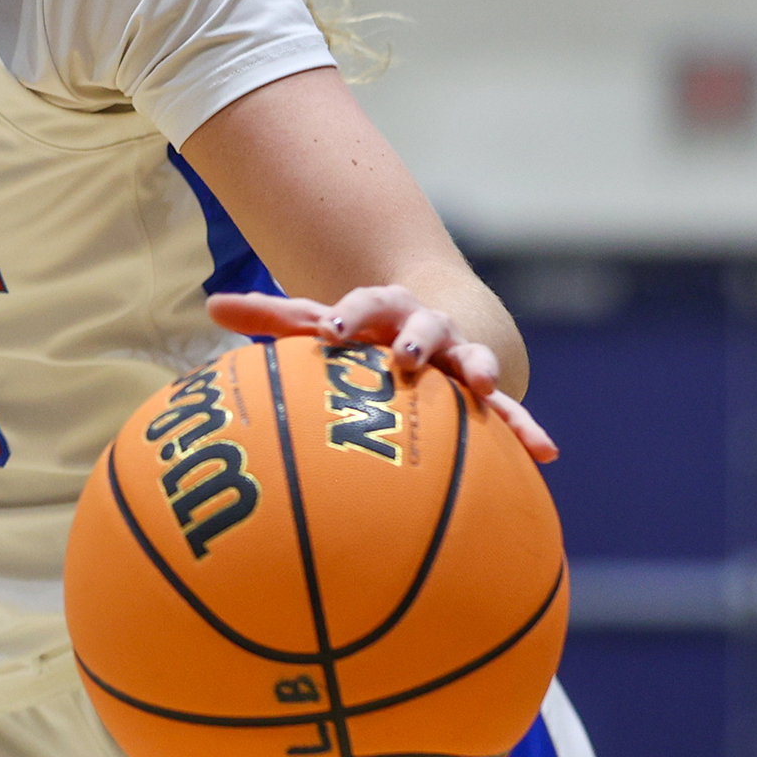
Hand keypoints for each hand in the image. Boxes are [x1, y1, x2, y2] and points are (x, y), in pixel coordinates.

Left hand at [208, 285, 558, 463]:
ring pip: (474, 361)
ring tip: (488, 388)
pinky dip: (527, 429)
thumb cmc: (358, 335)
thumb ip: (271, 319)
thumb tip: (211, 303)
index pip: (361, 305)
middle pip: (424, 326)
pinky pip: (511, 413)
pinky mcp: (484, 394)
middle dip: (419, 338)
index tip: (330, 333)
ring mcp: (459, 358)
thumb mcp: (320, 326)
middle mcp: (425, 328)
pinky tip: (546, 453)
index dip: (347, 316)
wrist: (424, 328)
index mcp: (381, 310)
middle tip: (408, 356)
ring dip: (482, 371)